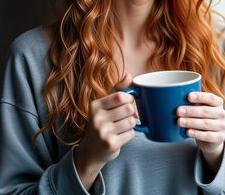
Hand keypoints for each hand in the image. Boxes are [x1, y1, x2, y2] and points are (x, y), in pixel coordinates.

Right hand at [74, 73, 136, 189]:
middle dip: (131, 113)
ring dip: (131, 124)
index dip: (130, 98)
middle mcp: (96, 118)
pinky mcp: (110, 144)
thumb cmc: (102, 123)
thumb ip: (118, 90)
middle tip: (124, 117)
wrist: (92, 150)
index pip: (121, 96)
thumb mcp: (105, 105)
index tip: (127, 102)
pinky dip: (130, 134)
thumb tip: (129, 75)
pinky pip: (131, 134)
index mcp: (95, 105)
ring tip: (121, 127)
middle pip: (129, 108)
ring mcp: (102, 132)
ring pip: (132, 121)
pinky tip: (120, 136)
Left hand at [177, 92, 224, 172]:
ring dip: (191, 122)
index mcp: (218, 103)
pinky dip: (196, 134)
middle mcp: (221, 113)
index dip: (200, 96)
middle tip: (178, 111)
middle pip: (206, 111)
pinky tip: (188, 132)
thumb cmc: (202, 118)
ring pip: (206, 123)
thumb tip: (174, 99)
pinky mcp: (219, 138)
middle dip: (191, 111)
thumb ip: (193, 104)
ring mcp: (221, 126)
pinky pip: (207, 136)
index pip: (211, 98)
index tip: (188, 96)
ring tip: (179, 122)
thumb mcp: (200, 109)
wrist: (212, 138)